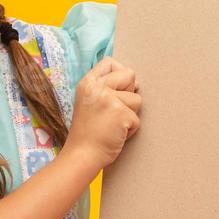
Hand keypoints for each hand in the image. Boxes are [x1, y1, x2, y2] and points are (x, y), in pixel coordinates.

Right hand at [63, 56, 142, 170]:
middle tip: (113, 111)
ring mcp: (109, 99)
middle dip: (129, 93)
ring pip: (137, 99)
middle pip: (129, 75)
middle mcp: (97, 87)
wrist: (82, 155)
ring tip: (113, 125)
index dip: (119, 74)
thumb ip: (105, 88)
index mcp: (87, 83)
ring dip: (130, 115)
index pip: (110, 63)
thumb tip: (135, 81)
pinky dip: (130, 130)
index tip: (117, 90)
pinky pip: (137, 119)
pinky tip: (115, 135)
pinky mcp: (120, 114)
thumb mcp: (89, 102)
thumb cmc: (88, 133)